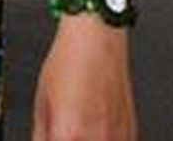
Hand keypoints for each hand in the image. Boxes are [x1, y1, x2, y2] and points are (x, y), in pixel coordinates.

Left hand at [32, 17, 134, 139]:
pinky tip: (93, 128)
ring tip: (77, 127)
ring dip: (86, 140)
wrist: (97, 42)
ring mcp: (118, 138)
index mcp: (70, 135)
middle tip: (60, 132)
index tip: (50, 138)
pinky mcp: (131, 133)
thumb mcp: (42, 102)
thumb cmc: (69, 63)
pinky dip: (102, 139)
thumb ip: (41, 135)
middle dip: (66, 140)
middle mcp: (98, 140)